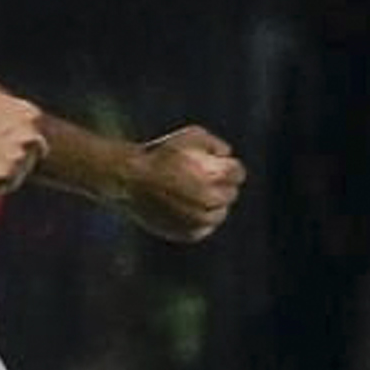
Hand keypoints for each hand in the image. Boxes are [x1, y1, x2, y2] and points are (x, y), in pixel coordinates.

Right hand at [123, 125, 244, 241]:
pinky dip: (198, 219)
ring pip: (219, 214)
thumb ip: (215, 144)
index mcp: (217, 175)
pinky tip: (185, 208)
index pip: (238, 174)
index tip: (216, 166)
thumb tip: (227, 155)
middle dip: (221, 186)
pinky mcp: (189, 234)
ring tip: (193, 195)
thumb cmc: (160, 153)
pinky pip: (203, 228)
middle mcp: (212, 199)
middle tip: (201, 180)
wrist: (130, 179)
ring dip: (212, 204)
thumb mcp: (191, 135)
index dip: (228, 167)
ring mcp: (200, 219)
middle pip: (231, 194)